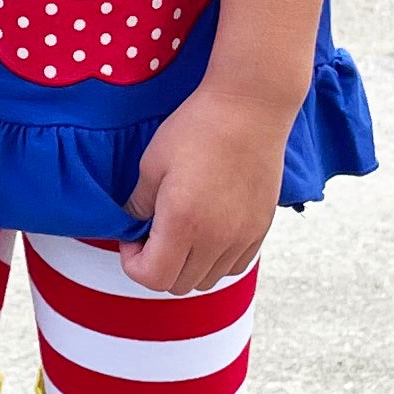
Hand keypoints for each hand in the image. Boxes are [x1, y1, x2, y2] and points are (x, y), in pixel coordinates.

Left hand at [121, 80, 289, 292]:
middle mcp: (215, 239)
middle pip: (180, 285)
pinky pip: (235, 266)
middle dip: (158, 267)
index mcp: (183, 223)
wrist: (250, 108)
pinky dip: (216, 261)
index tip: (132, 239)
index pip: (153, 278)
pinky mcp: (261, 228)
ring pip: (208, 280)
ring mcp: (242, 237)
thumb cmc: (198, 128)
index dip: (133, 264)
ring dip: (187, 266)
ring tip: (182, 233)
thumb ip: (138, 202)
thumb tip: (134, 222)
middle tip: (152, 235)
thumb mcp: (152, 162)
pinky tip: (208, 232)